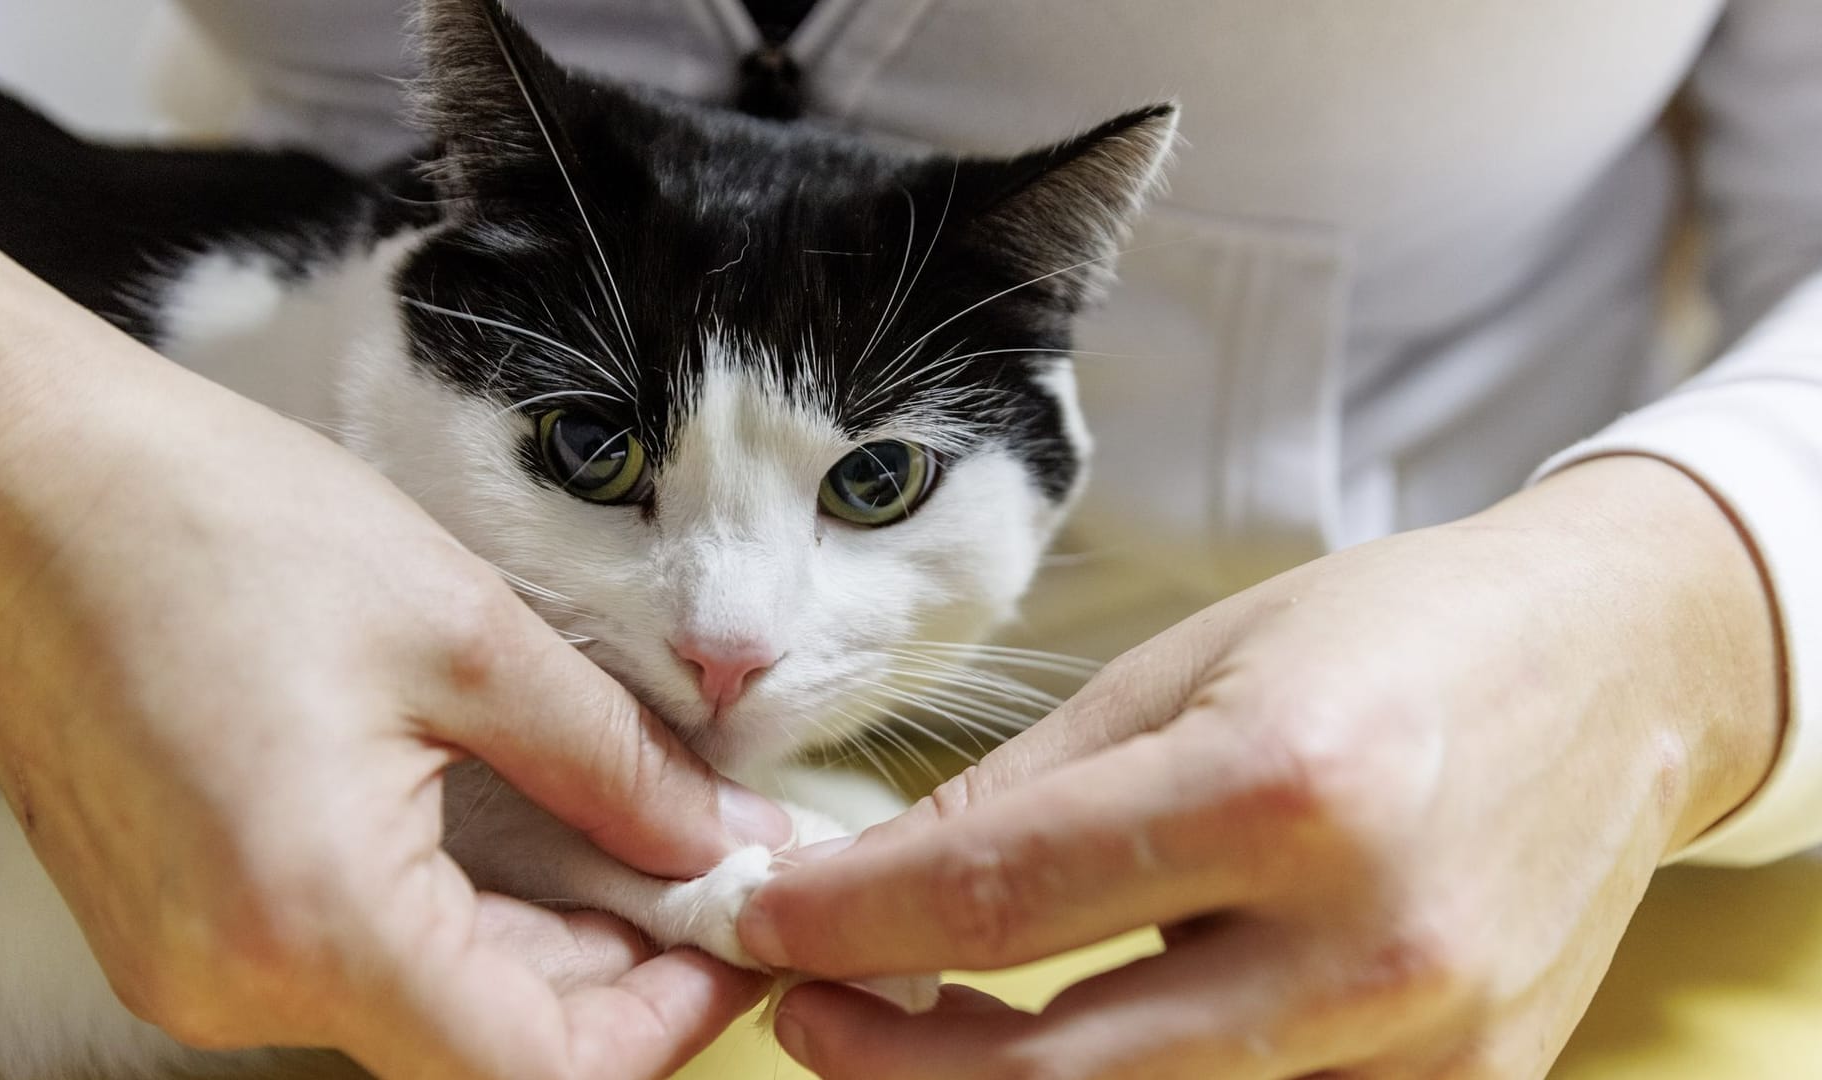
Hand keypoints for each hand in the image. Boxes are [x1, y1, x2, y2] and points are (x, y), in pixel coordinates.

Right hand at [0, 189, 785, 1077]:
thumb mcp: (465, 634)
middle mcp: (233, 983)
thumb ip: (615, 766)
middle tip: (703, 861)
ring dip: (540, 942)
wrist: (20, 475)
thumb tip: (720, 842)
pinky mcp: (175, 924)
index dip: (666, 1021)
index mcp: (312, 921)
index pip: (534, 1076)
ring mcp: (190, 963)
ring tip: (623, 830)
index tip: (736, 932)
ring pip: (420, 1008)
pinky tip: (516, 830)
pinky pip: (348, 962)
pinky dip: (452, 917)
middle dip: (618, 970)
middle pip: (481, 1048)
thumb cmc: (216, 524)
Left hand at [738, 456, 1779, 1078]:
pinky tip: (1087, 1038)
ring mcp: (1432, 1049)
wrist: (1613, 671)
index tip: (759, 923)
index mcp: (1286, 784)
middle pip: (1060, 1074)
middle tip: (809, 1008)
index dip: (847, 923)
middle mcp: (1369, 942)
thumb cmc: (1391, 635)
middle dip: (895, 1057)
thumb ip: (1028, 794)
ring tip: (928, 1021)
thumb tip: (877, 883)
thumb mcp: (1189, 665)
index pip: (1001, 896)